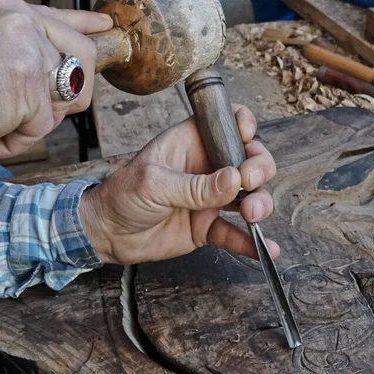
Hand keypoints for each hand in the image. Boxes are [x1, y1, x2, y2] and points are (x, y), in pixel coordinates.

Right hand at [0, 0, 112, 157]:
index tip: (103, 27)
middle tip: (41, 110)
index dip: (83, 26)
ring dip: (38, 118)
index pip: (56, 15)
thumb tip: (48, 63)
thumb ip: (10, 47)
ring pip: (66, 95)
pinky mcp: (28, 79)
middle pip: (81, 57)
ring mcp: (26, 46)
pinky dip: (17, 139)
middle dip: (72, 92)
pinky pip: (42, 124)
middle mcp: (16, 17)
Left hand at [79, 106, 278, 262]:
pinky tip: (266, 249)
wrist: (107, 234)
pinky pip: (235, 233)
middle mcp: (207, 167)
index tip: (247, 139)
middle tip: (250, 183)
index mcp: (192, 143)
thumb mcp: (154, 183)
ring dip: (260, 203)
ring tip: (253, 216)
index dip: (244, 126)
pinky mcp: (208, 227)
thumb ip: (194, 185)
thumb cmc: (122, 195)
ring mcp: (211, 198)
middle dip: (260, 169)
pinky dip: (251, 242)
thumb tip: (234, 179)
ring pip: (249, 196)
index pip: (228, 123)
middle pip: (250, 160)